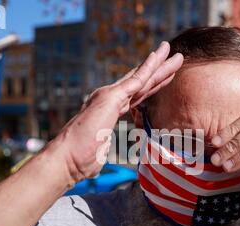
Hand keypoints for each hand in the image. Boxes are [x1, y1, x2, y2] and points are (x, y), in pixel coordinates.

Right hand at [50, 42, 183, 184]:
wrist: (66, 159)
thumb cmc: (79, 162)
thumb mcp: (97, 155)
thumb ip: (102, 151)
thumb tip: (100, 160)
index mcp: (108, 112)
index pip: (135, 97)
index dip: (150, 87)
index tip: (163, 80)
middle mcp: (108, 100)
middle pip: (140, 83)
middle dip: (158, 70)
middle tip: (173, 58)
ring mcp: (109, 96)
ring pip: (141, 77)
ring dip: (158, 63)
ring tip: (171, 49)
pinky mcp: (110, 97)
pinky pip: (135, 79)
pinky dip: (148, 66)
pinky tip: (160, 55)